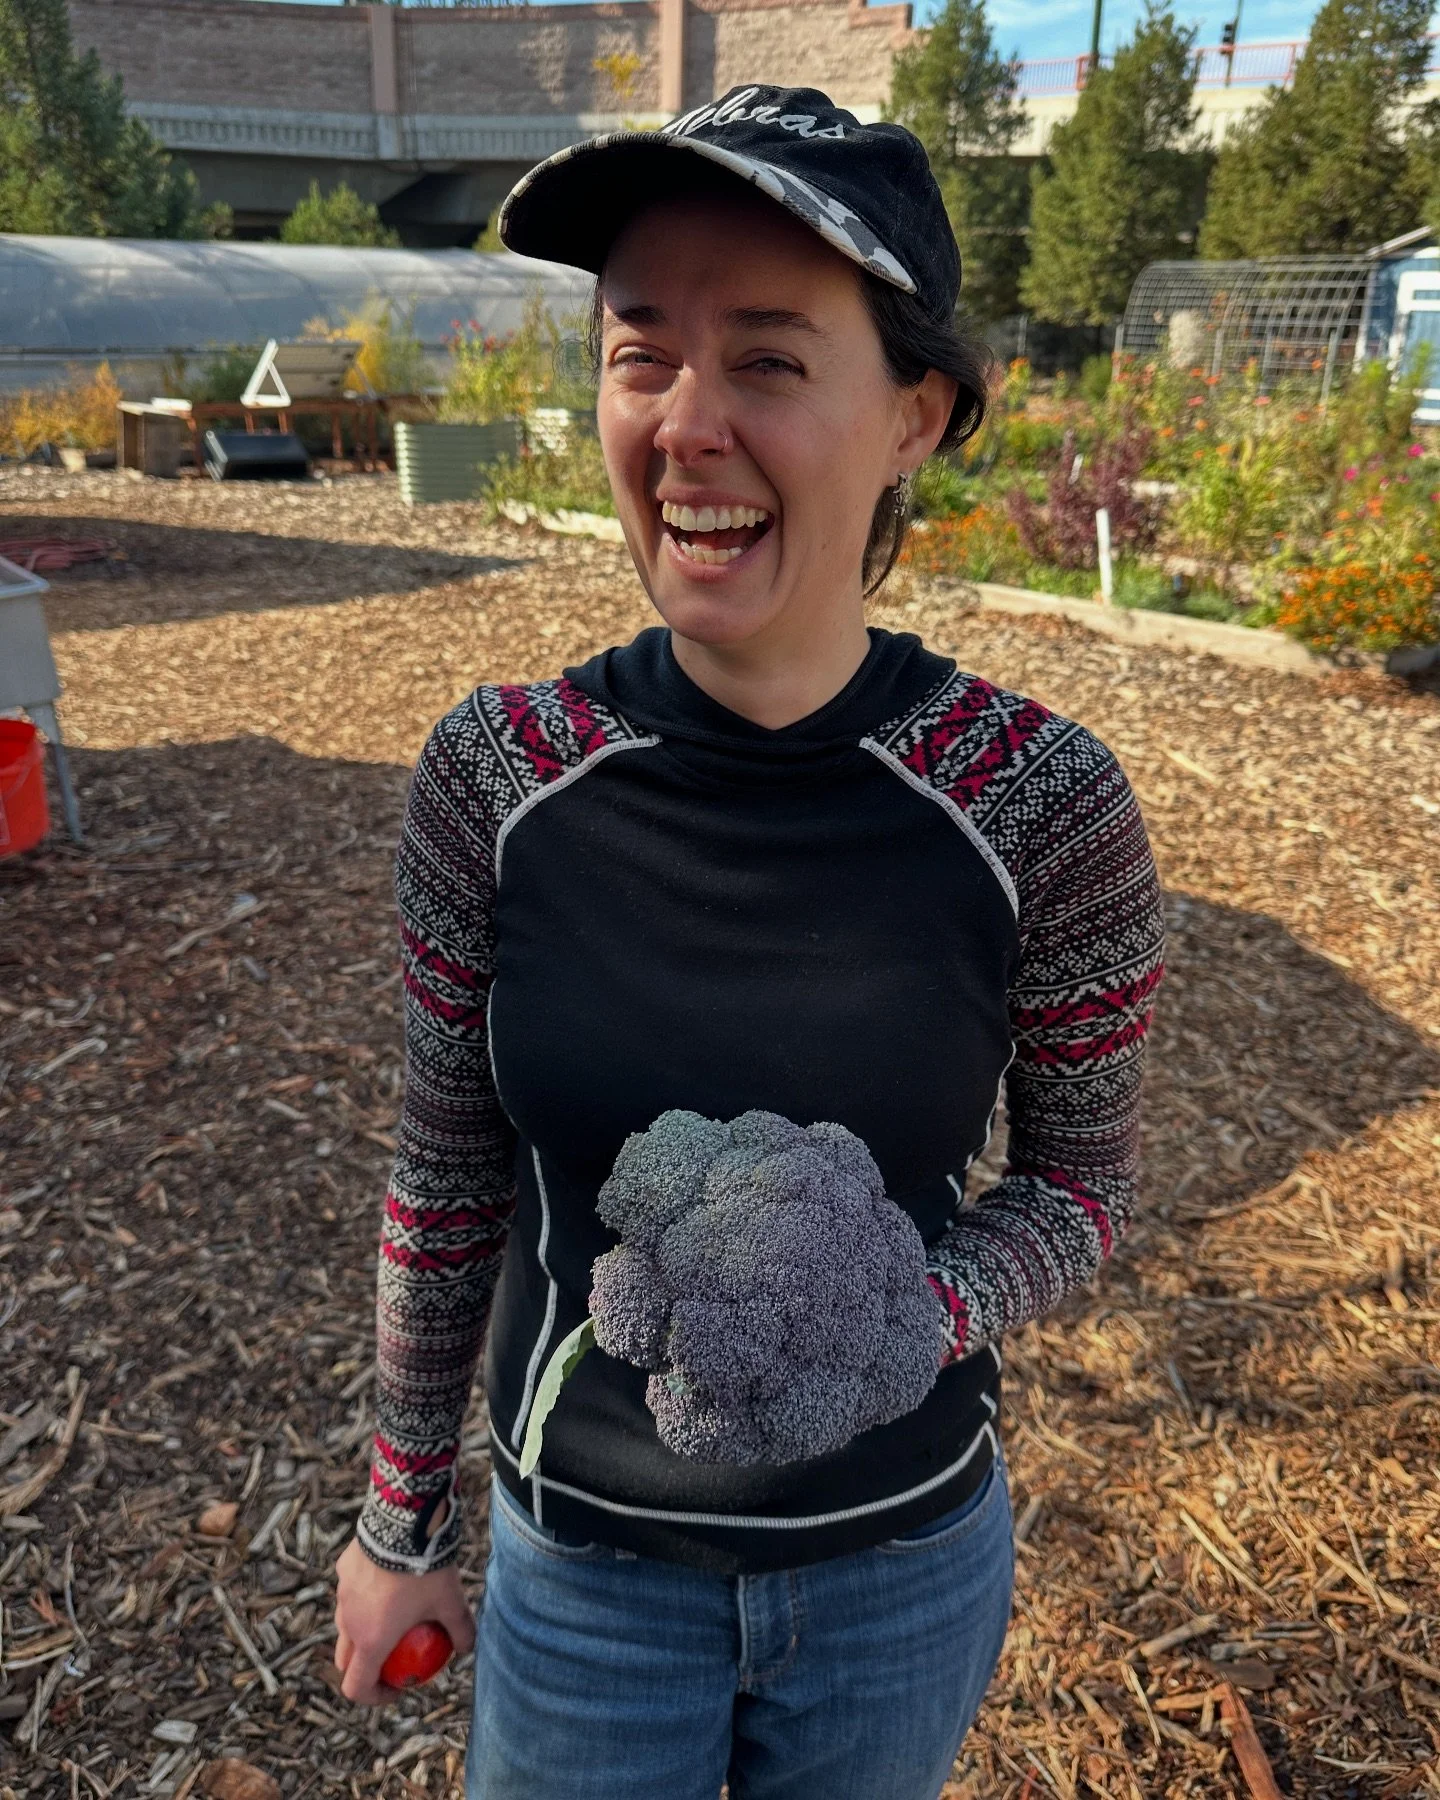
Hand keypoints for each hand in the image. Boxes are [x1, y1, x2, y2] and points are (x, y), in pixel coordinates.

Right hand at [333, 1534, 475, 1705]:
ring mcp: (342, 1594)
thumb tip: (468, 1649)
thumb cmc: (427, 1570)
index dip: (374, 1696)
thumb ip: (460, 1630)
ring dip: (361, 1631)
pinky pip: (350, 1591)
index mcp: (370, 1640)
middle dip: (363, 1667)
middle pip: (345, 1660)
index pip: (357, 1687)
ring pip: (345, 1624)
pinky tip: (388, 1579)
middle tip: (389, 1659)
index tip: (396, 1687)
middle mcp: (348, 1622)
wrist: (404, 1522)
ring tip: (389, 1617)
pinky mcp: (343, 1569)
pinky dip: (363, 1596)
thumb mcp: (451, 1603)